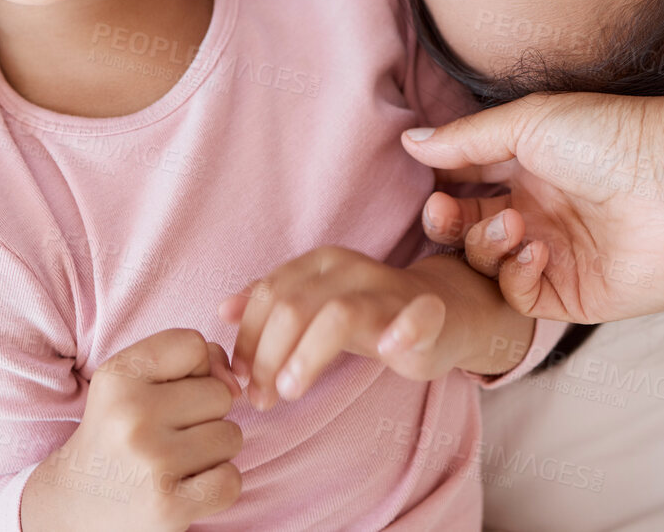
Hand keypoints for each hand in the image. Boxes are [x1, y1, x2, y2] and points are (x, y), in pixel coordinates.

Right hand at [22, 329, 242, 531]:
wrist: (77, 503)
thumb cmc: (118, 432)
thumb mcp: (135, 381)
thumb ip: (191, 360)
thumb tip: (237, 383)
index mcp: (118, 376)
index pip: (193, 345)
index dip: (193, 370)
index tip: (166, 394)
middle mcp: (131, 415)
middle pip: (219, 393)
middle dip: (205, 414)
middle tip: (167, 433)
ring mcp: (152, 462)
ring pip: (231, 436)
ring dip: (212, 451)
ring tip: (174, 460)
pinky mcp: (169, 507)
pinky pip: (230, 480)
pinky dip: (217, 485)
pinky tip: (185, 487)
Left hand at [219, 247, 494, 410]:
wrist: (441, 311)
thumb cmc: (367, 315)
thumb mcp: (313, 307)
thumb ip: (270, 306)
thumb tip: (223, 309)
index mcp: (317, 264)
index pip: (267, 296)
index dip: (247, 341)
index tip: (240, 381)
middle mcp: (349, 268)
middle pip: (292, 307)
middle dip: (268, 357)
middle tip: (261, 398)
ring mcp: (389, 289)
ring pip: (337, 314)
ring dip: (307, 356)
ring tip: (291, 391)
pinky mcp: (427, 313)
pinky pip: (418, 316)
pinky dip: (403, 330)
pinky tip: (387, 351)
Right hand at [404, 90, 663, 321]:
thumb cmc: (611, 139)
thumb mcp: (527, 123)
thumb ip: (465, 139)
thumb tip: (410, 142)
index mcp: (529, 169)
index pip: (465, 186)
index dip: (440, 188)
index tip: (428, 183)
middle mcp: (539, 213)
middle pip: (468, 230)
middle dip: (448, 223)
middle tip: (444, 211)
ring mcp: (556, 256)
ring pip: (488, 266)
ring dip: (486, 245)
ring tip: (513, 224)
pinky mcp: (575, 296)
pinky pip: (520, 298)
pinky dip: (515, 277)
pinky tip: (536, 250)